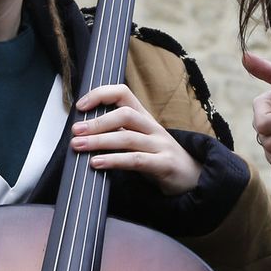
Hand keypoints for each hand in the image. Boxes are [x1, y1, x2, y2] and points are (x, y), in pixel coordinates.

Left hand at [71, 83, 201, 195]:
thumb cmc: (158, 157)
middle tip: (76, 131)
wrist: (193, 177)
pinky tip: (96, 163)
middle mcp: (152, 127)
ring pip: (127, 138)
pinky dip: (114, 161)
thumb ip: (118, 133)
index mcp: (144, 117)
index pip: (123, 93)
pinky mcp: (164, 165)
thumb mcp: (140, 140)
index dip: (101, 94)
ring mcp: (160, 145)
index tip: (80, 106)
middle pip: (125, 114)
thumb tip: (83, 131)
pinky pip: (136, 160)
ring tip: (79, 146)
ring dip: (100, 141)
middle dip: (97, 122)